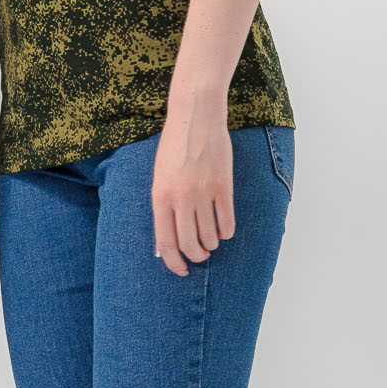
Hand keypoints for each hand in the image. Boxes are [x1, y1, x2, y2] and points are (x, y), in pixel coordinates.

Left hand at [151, 108, 233, 272]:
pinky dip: (226, 232)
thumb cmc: (174, 148)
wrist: (195, 118)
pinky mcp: (223, 186)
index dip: (173, 262)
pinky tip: (224, 230)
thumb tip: (164, 243)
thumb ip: (163, 208)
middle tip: (200, 256)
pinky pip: (227, 221)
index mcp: (160, 196)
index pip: (166, 242)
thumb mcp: (159, 177)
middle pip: (189, 244)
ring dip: (211, 244)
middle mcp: (180, 198)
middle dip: (196, 257)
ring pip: (210, 236)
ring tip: (211, 241)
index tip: (180, 270)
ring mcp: (203, 192)